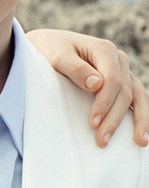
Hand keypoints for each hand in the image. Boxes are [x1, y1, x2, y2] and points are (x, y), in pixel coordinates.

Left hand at [25, 27, 148, 147]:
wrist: (48, 44)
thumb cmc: (49, 50)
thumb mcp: (57, 56)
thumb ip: (75, 68)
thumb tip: (96, 84)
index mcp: (105, 50)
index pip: (112, 80)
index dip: (104, 102)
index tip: (93, 122)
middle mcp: (118, 60)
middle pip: (124, 92)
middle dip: (114, 118)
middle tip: (102, 141)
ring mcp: (122, 71)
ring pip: (137, 96)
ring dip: (138, 120)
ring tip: (139, 143)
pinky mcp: (120, 82)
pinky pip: (135, 99)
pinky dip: (139, 114)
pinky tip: (139, 132)